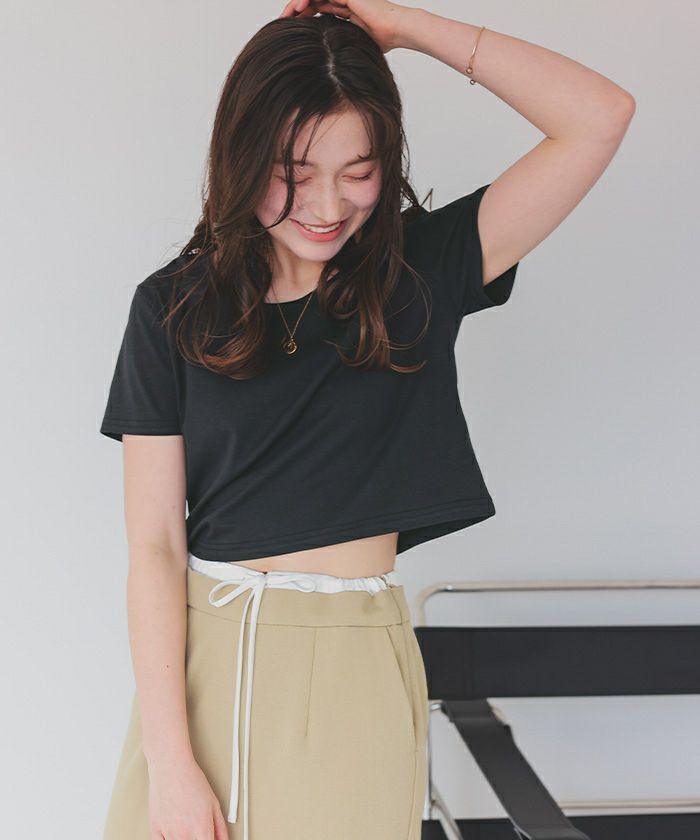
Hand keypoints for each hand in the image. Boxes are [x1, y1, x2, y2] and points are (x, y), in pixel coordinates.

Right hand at [147, 756, 228, 839]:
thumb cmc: (192, 780)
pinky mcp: (155, 831)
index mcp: (202, 830)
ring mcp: (169, 834)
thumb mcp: (214, 803)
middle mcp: (185, 835)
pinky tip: (174, 834)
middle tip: (198, 833)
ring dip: (183, 839)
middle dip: (197, 839)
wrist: (171, 767)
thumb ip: (220, 827)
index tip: (210, 839)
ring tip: (186, 829)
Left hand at [278, 0, 407, 53]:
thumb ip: (341, 50)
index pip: (317, 11)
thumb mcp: (355, 47)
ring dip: (298, 4)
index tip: (288, 32)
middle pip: (312, 2)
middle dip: (295, 11)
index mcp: (343, 12)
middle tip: (281, 23)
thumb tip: (328, 69)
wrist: (398, 30)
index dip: (302, 19)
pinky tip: (298, 8)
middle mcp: (341, 1)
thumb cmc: (384, 42)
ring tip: (285, 15)